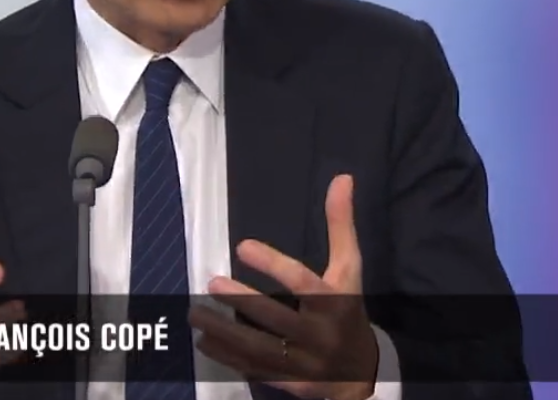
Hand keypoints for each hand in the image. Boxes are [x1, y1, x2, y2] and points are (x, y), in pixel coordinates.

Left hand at [190, 175, 379, 399]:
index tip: (242, 246)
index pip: (302, 283)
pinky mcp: (289, 382)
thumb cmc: (348, 310)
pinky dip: (227, 357)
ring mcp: (303, 362)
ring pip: (259, 348)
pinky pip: (253, 369)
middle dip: (242, 302)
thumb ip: (340, 225)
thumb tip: (342, 177)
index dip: (273, 265)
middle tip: (212, 283)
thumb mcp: (349, 268)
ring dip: (224, 332)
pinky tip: (205, 342)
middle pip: (276, 319)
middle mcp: (318, 334)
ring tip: (196, 315)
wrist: (361, 373)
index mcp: (333, 302)